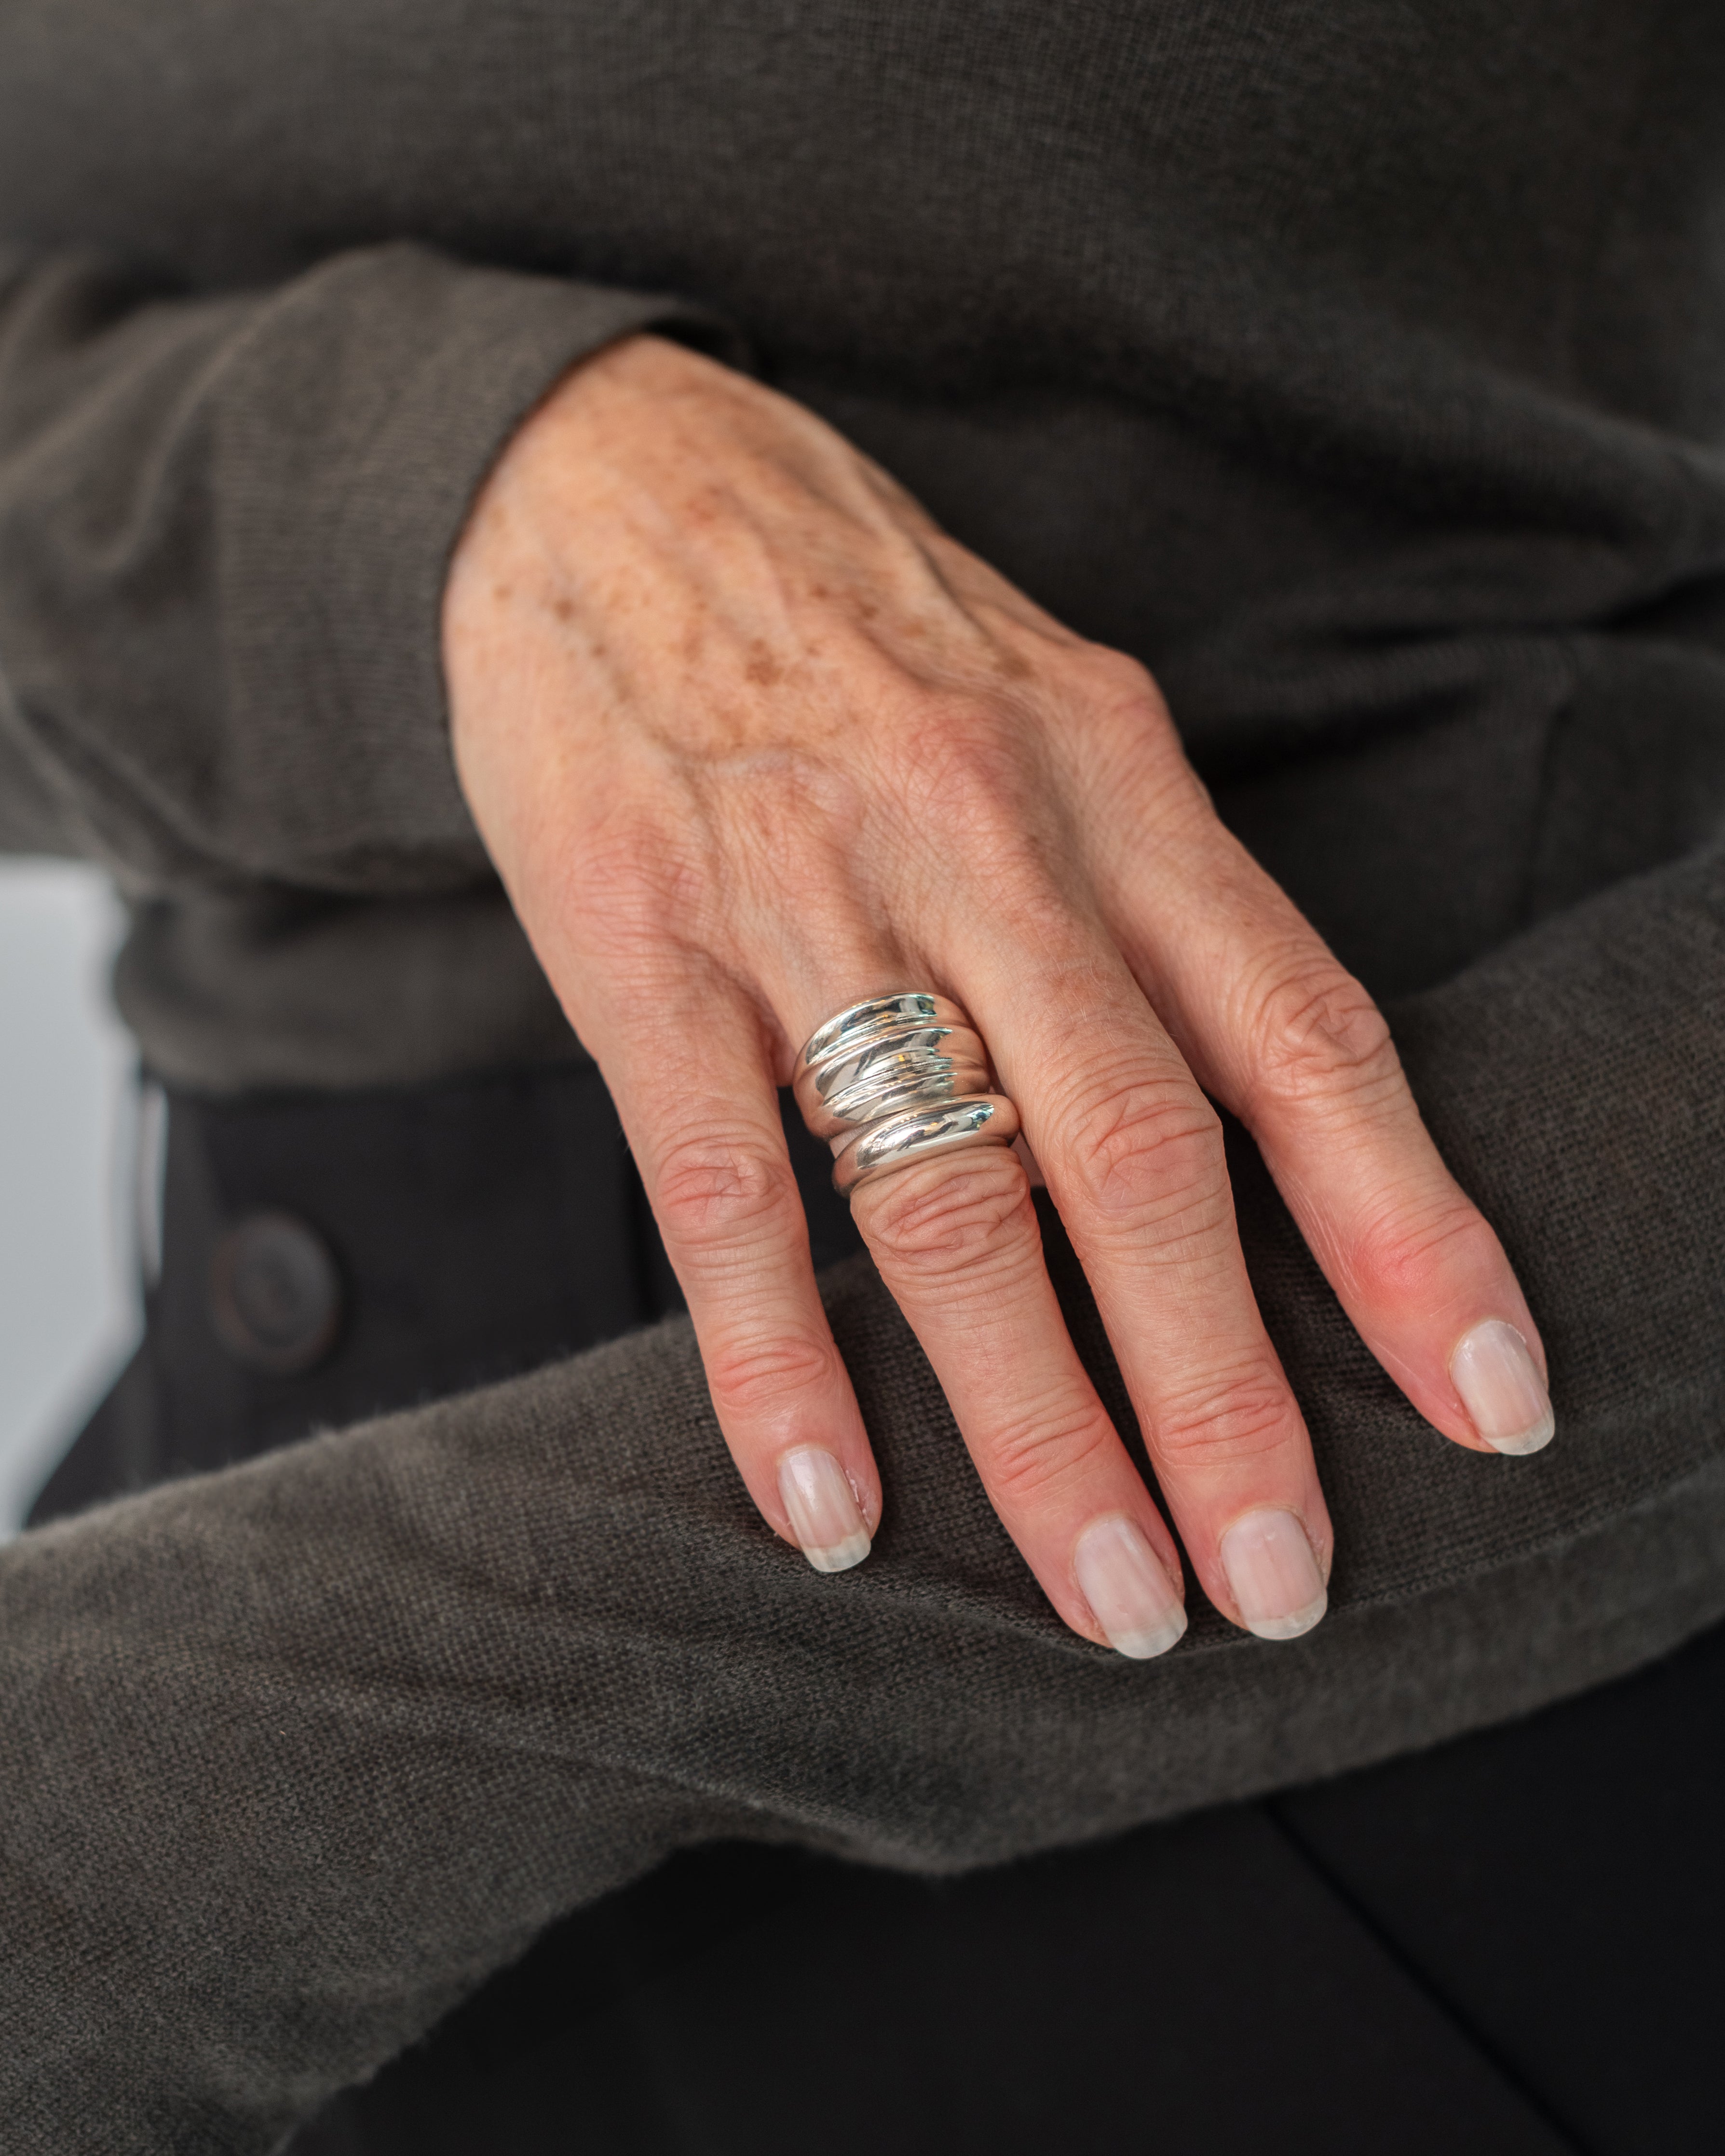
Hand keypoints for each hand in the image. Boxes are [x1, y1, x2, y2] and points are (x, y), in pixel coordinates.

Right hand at [444, 334, 1553, 1653]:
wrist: (608, 479)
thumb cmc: (855, 624)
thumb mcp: (1048, 712)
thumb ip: (1147, 897)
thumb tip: (1253, 1116)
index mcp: (1114, 785)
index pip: (1302, 1035)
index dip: (1412, 1229)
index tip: (1487, 1400)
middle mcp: (987, 843)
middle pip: (1144, 1154)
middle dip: (1230, 1390)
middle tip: (1281, 1579)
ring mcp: (808, 897)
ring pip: (952, 1198)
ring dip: (1042, 1420)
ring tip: (1112, 1595)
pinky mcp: (642, 947)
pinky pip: (727, 1192)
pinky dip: (780, 1366)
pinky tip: (833, 1507)